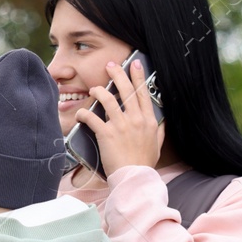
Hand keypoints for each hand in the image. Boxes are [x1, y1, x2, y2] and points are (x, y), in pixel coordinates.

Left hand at [74, 57, 164, 179]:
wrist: (134, 178)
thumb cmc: (144, 164)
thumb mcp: (157, 145)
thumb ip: (159, 131)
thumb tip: (161, 121)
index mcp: (149, 121)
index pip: (143, 93)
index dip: (138, 76)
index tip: (135, 64)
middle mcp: (136, 119)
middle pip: (126, 90)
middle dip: (118, 74)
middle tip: (110, 65)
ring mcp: (121, 125)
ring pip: (107, 99)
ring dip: (98, 91)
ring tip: (93, 89)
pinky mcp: (106, 134)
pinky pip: (92, 117)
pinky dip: (84, 114)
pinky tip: (80, 114)